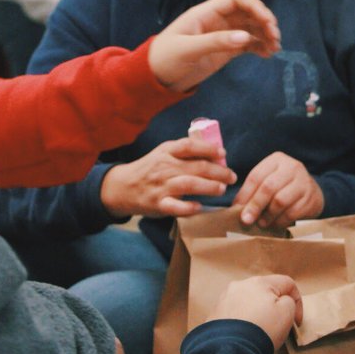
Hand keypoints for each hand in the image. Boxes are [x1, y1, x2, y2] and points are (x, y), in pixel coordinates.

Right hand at [100, 137, 236, 218]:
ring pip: (189, 184)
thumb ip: (185, 152)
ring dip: (209, 186)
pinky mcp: (158, 204)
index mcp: (167, 151)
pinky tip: (200, 206)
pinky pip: (175, 206)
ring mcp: (161, 186)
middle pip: (196, 167)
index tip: (223, 154)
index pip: (189, 146)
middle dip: (219, 172)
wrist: (123, 187)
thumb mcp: (164, 153)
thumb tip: (216, 153)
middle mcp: (165, 167)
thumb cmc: (151, 169)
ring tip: (222, 189)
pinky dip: (189, 207)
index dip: (208, 149)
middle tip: (231, 177)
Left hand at [149, 0, 280, 91]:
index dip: (254, 5)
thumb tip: (245, 37)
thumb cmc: (165, 58)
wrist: (155, 78)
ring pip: (251, 28)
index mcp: (206, 12)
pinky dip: (259, 46)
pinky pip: (248, 44)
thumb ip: (216, 42)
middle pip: (248, 12)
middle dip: (264, 21)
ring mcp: (223, 35)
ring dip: (265, 35)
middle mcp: (217, 20)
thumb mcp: (188, 49)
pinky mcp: (225, 50)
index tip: (267, 21)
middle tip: (275, 37)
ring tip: (275, 48)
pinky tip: (267, 54)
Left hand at [206, 275, 303, 353]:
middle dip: (275, 306)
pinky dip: (242, 320)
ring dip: (257, 312)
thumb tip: (281, 301)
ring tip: (259, 330)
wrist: (230, 350)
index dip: (297, 301)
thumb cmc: (263, 329)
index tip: (297, 322)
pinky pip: (235, 313)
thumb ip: (289, 301)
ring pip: (248, 301)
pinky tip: (244, 334)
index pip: (286, 283)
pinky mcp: (215, 313)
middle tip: (278, 324)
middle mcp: (240, 285)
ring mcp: (225, 299)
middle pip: (266, 291)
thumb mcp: (287, 313)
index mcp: (259, 282)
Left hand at [231, 152, 323, 228]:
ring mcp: (303, 182)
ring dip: (267, 215)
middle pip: (268, 187)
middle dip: (255, 205)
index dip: (244, 194)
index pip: (256, 176)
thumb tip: (236, 208)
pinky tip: (275, 223)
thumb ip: (254, 190)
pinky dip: (280, 221)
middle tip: (246, 220)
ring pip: (280, 201)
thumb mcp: (269, 180)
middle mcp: (291, 167)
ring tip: (261, 223)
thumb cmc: (284, 186)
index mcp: (277, 160)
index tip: (236, 208)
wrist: (312, 192)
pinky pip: (291, 213)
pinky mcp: (310, 198)